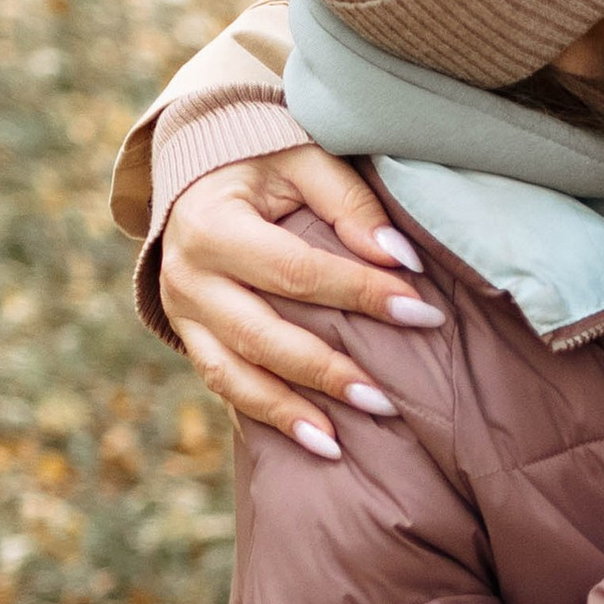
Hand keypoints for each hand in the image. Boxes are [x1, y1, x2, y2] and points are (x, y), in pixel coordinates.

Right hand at [163, 149, 446, 454]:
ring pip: (235, 375)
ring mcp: (182, 312)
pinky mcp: (188, 336)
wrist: (195, 172)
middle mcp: (187, 275)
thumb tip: (399, 258)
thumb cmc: (262, 161)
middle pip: (263, 335)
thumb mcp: (302, 158)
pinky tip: (314, 441)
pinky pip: (225, 386)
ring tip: (342, 444)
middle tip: (386, 400)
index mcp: (212, 224)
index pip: (296, 271)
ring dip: (291, 412)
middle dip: (327, 371)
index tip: (421, 311)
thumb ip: (349, 202)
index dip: (361, 293)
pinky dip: (268, 416)